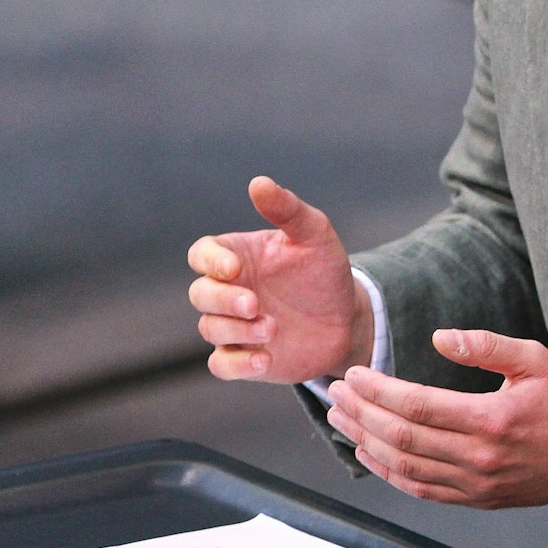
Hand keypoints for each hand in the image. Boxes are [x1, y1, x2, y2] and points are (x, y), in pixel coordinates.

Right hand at [187, 176, 372, 382]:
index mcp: (237, 256)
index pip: (201, 254)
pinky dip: (237, 364)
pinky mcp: (244, 357)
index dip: (210, 262)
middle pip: (200, 294)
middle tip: (255, 304)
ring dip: (237, 331)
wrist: (347, 319)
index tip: (235, 268)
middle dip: (223, 301)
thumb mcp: (315, 235)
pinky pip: (221, 365)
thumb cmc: (325, 271)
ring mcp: (234, 326)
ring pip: (210, 329)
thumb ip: (287, 210)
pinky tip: (263, 360)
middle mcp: (229, 290)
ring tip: (273, 329)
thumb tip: (258, 183)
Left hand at [326, 328, 547, 508]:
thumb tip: (439, 337)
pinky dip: (388, 473)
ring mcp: (476, 484)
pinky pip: (421, 491)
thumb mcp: (534, 358)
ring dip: (365, 442)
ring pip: (404, 468)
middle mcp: (479, 457)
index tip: (354, 373)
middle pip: (401, 438)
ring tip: (341, 419)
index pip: (416, 406)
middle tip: (335, 392)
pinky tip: (369, 453)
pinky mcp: (477, 499)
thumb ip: (485, 344)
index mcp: (490, 419)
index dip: (377, 390)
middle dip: (360, 413)